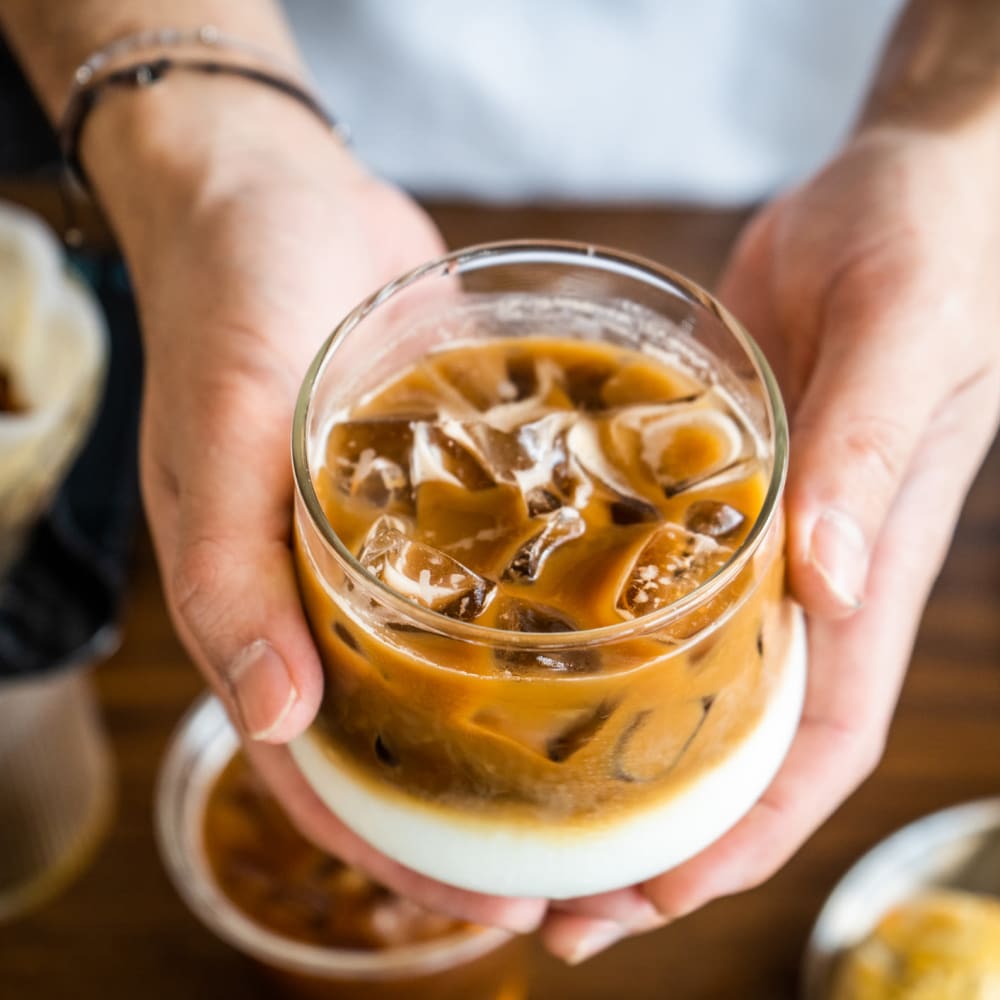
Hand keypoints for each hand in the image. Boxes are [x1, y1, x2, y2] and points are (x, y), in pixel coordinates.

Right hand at [91, 81, 543, 933]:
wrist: (275, 194)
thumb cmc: (231, 304)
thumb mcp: (222, 434)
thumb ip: (235, 576)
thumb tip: (274, 718)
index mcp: (264, 602)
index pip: (325, 768)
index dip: (399, 847)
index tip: (493, 900)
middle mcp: (330, 587)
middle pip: (403, 733)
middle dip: (478, 804)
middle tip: (575, 853)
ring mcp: (394, 536)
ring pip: (454, 659)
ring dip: (516, 719)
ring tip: (611, 766)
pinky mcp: (445, 476)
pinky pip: (493, 562)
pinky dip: (537, 606)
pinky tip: (613, 630)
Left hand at [542, 124, 999, 961]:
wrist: (906, 190)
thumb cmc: (932, 248)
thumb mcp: (906, 333)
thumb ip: (866, 453)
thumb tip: (826, 581)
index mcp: (862, 573)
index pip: (814, 746)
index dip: (744, 837)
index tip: (655, 896)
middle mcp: (805, 578)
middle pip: (739, 745)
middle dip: (663, 834)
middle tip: (560, 899)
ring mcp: (752, 539)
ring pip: (691, 681)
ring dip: (623, 759)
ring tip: (526, 814)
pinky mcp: (704, 485)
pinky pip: (651, 586)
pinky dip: (602, 641)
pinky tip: (525, 657)